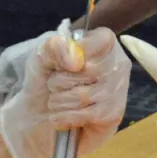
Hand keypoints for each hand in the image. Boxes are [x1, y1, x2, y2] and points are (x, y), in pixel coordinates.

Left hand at [0, 21, 131, 157]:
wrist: (37, 112)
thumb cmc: (45, 79)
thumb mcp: (42, 55)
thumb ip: (56, 47)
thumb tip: (77, 61)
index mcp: (104, 44)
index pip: (103, 39)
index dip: (80, 51)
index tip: (61, 62)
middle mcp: (118, 66)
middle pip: (88, 71)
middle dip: (59, 81)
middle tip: (54, 85)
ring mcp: (118, 92)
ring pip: (84, 96)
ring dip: (59, 101)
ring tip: (56, 101)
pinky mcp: (114, 116)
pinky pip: (87, 115)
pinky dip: (66, 117)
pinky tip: (63, 116)